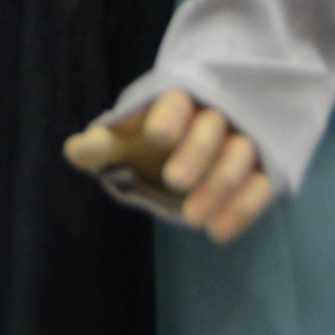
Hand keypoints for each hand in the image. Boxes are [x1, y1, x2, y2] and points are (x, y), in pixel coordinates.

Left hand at [61, 88, 274, 241]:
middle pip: (212, 126)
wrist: (188, 158)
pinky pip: (260, 187)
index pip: (177, 101)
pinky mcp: (259, 174)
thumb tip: (73, 150)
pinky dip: (242, 209)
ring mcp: (240, 143)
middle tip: (174, 182)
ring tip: (190, 219)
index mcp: (177, 102)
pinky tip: (217, 234)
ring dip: (219, 185)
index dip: (169, 116)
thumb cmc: (149, 145)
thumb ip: (99, 146)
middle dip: (195, 152)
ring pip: (240, 154)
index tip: (156, 135)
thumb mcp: (123, 143)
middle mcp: (213, 118)